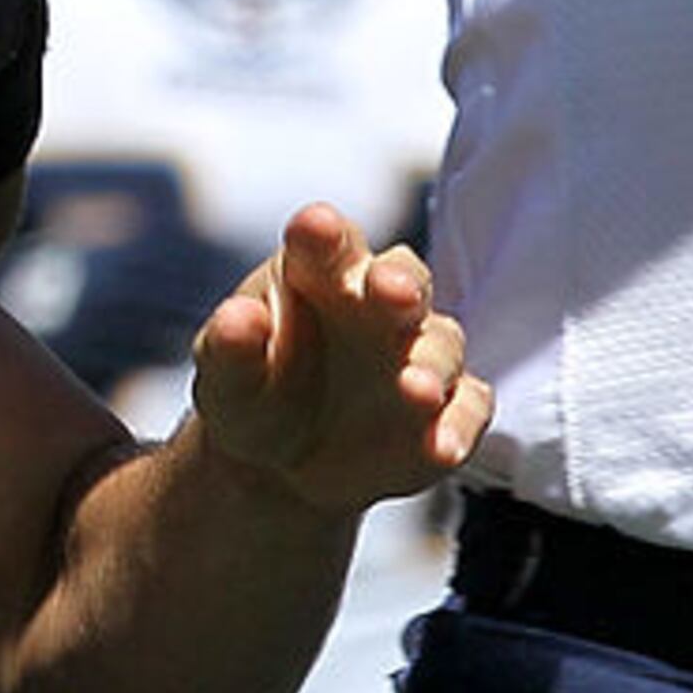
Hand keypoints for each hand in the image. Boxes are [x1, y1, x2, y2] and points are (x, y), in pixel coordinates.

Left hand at [188, 205, 491, 513]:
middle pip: (402, 277)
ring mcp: (418, 353)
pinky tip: (442, 448)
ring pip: (441, 342)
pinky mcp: (448, 407)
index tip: (315, 226)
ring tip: (413, 390)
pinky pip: (466, 407)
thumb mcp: (225, 379)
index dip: (322, 234)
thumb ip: (229, 346)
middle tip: (392, 292)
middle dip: (400, 282)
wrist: (279, 466)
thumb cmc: (251, 396)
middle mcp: (376, 304)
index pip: (326, 242)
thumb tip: (238, 316)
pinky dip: (459, 425)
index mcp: (317, 273)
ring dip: (430, 364)